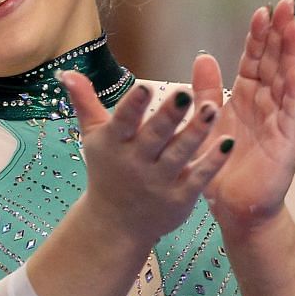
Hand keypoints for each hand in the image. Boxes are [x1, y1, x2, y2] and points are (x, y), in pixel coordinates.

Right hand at [58, 68, 233, 247]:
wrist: (116, 224)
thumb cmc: (107, 170)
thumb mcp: (93, 136)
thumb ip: (84, 102)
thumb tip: (66, 71)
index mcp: (113, 144)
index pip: (123, 121)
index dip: (133, 106)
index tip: (144, 86)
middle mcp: (135, 162)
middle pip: (154, 136)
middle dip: (169, 115)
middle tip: (185, 93)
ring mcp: (159, 181)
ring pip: (180, 153)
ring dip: (197, 131)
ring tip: (213, 107)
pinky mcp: (180, 197)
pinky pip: (199, 177)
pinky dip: (213, 161)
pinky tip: (228, 142)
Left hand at [197, 0, 294, 231]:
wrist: (234, 207)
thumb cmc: (221, 167)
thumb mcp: (207, 122)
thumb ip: (206, 91)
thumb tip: (203, 56)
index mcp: (247, 97)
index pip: (255, 59)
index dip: (259, 36)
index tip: (261, 10)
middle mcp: (267, 103)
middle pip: (276, 61)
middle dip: (280, 33)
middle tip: (285, 4)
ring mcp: (280, 119)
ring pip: (288, 79)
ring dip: (292, 53)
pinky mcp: (288, 139)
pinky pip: (292, 109)